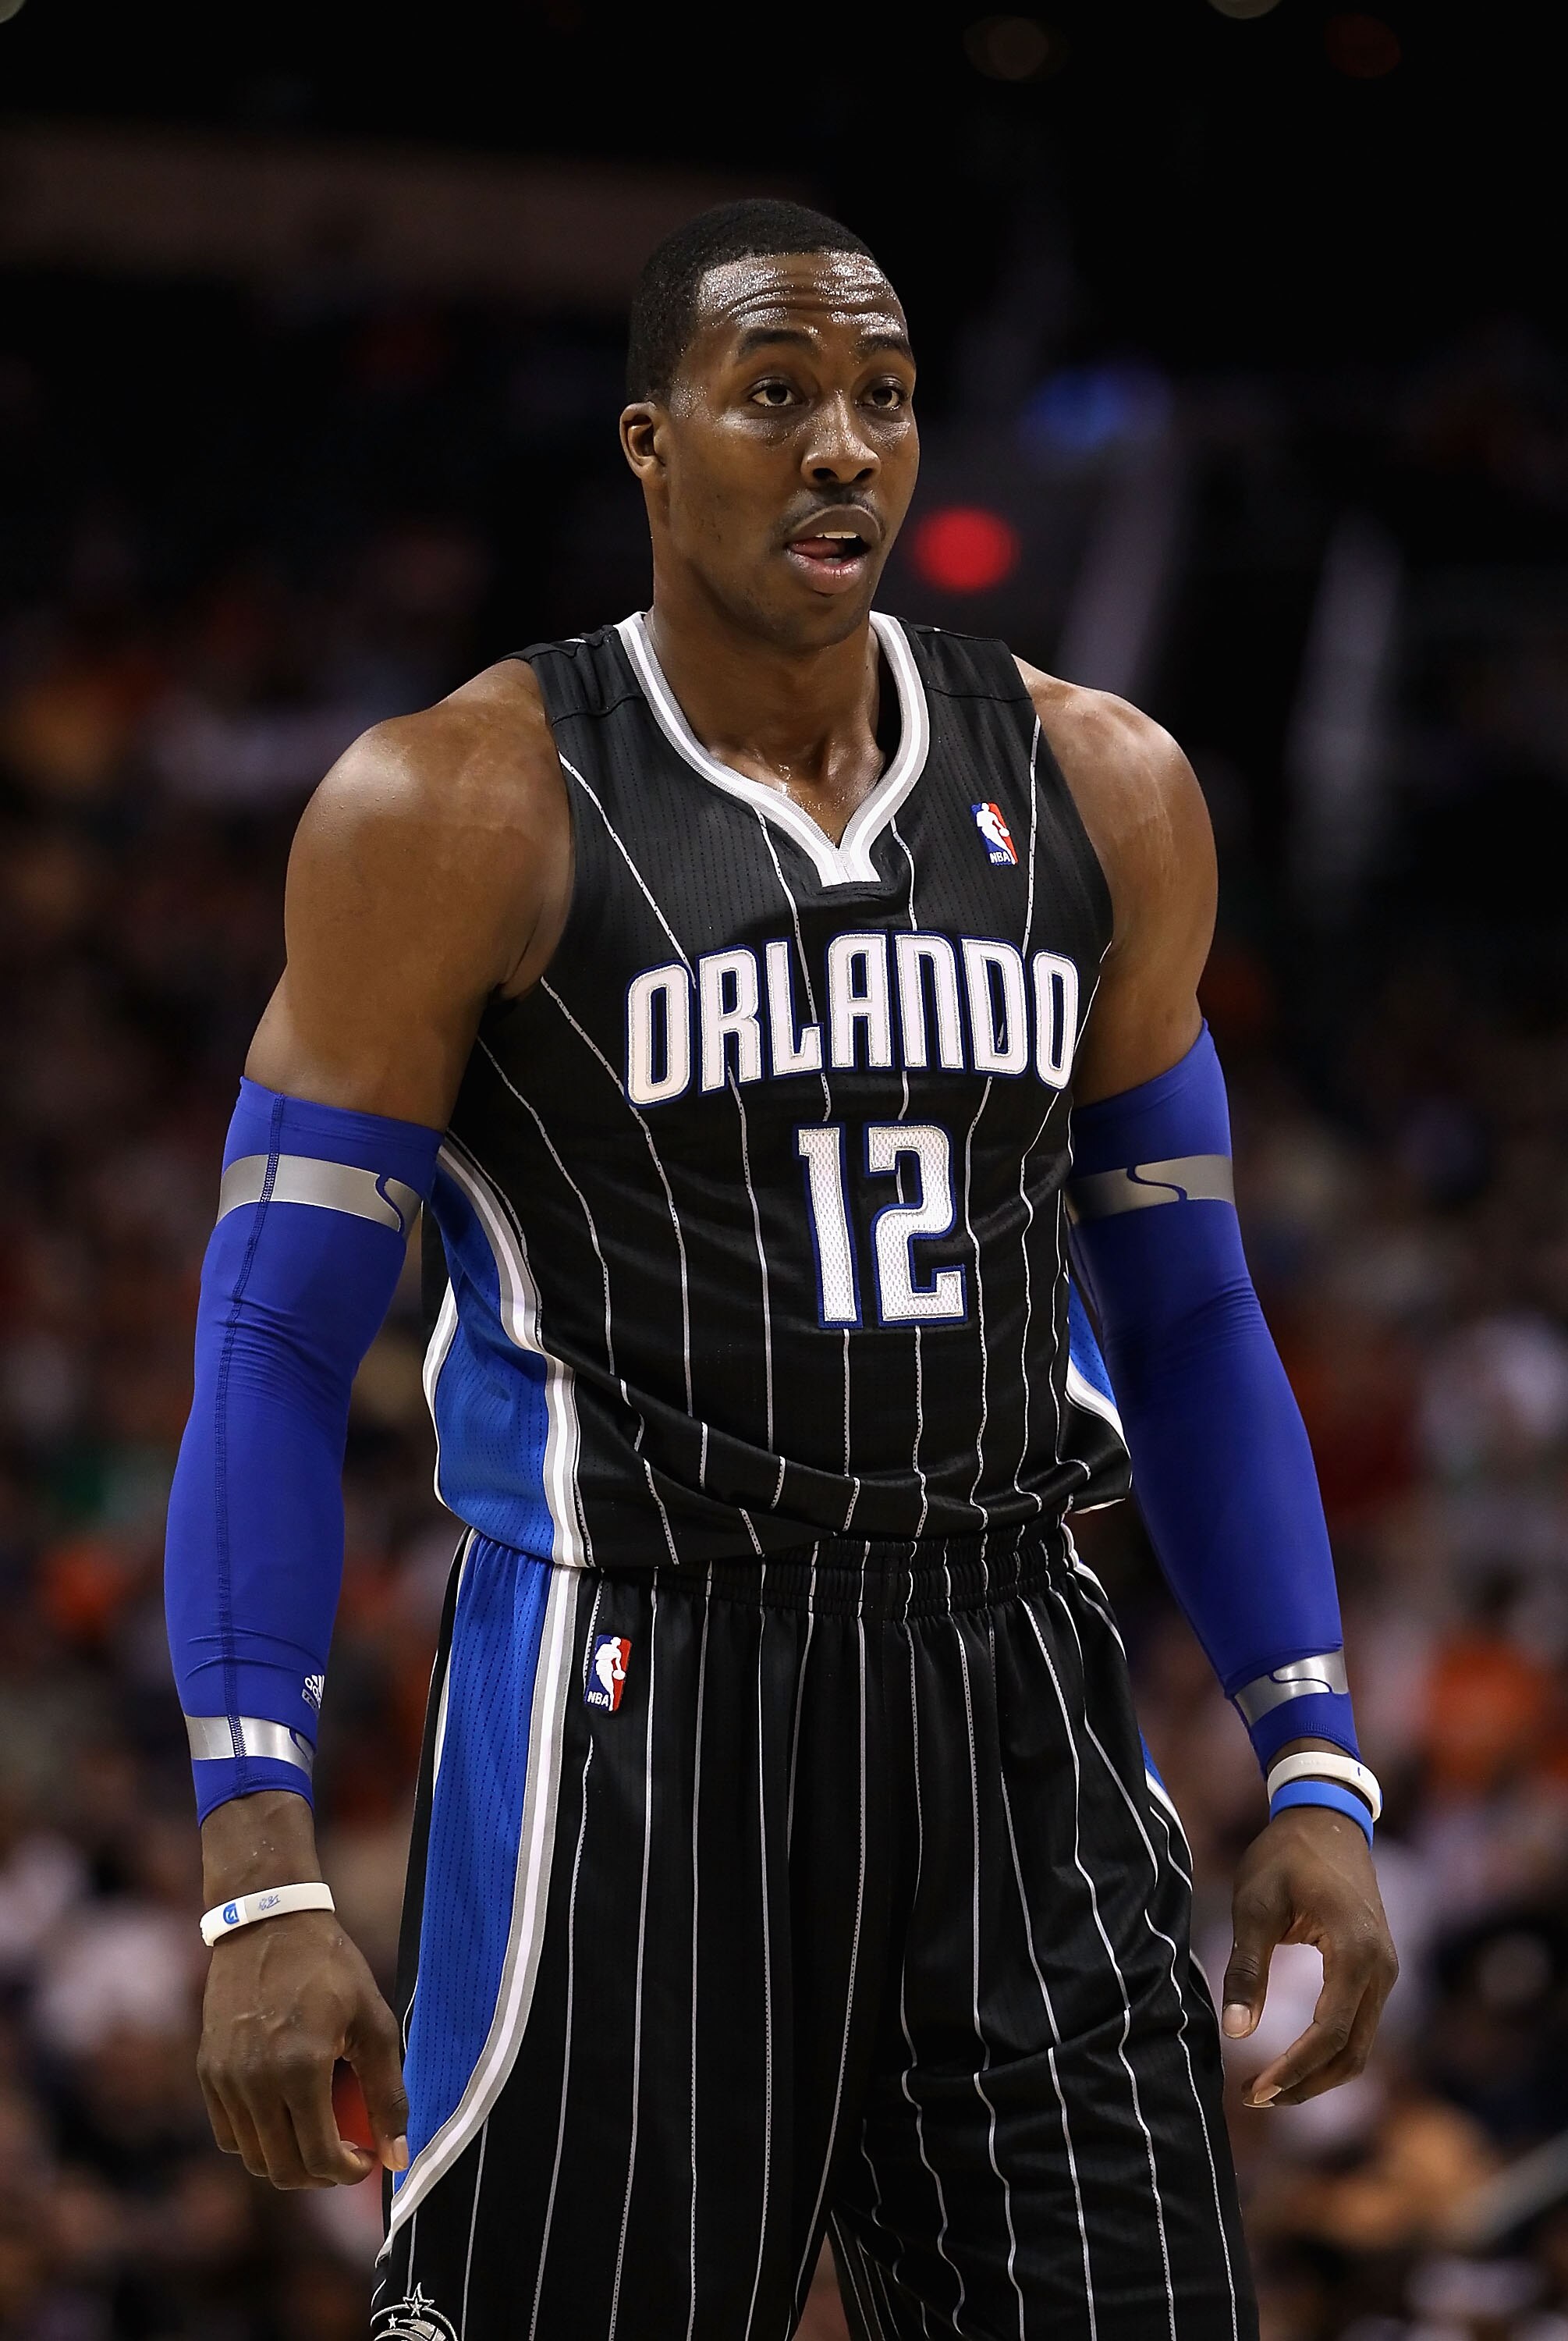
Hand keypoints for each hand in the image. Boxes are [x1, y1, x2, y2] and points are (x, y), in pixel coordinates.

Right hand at [196, 1790, 407, 2189]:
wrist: (269, 1922)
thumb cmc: (330, 1968)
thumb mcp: (374, 2022)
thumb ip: (388, 2093)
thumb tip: (398, 2157)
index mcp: (299, 2069)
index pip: (319, 2158)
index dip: (348, 2173)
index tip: (368, 2158)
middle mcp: (254, 2082)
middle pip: (283, 2169)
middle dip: (321, 2175)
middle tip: (346, 2155)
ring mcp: (224, 2079)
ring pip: (253, 2158)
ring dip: (289, 2161)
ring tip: (318, 2136)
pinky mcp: (208, 2071)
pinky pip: (229, 2133)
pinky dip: (258, 2141)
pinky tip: (286, 2116)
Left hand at [1221, 1802, 1397, 2108]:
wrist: (1325, 1819)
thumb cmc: (1284, 1856)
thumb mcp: (1254, 1905)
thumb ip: (1247, 1968)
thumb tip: (1235, 2033)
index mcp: (1355, 1951)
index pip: (1330, 2033)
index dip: (1294, 2070)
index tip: (1254, 2090)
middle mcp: (1381, 1968)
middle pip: (1352, 2052)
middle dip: (1305, 2084)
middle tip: (1253, 2096)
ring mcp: (1385, 1970)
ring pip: (1360, 2045)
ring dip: (1318, 2073)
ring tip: (1268, 2088)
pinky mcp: (1377, 1969)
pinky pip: (1359, 2024)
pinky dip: (1329, 2051)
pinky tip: (1292, 2060)